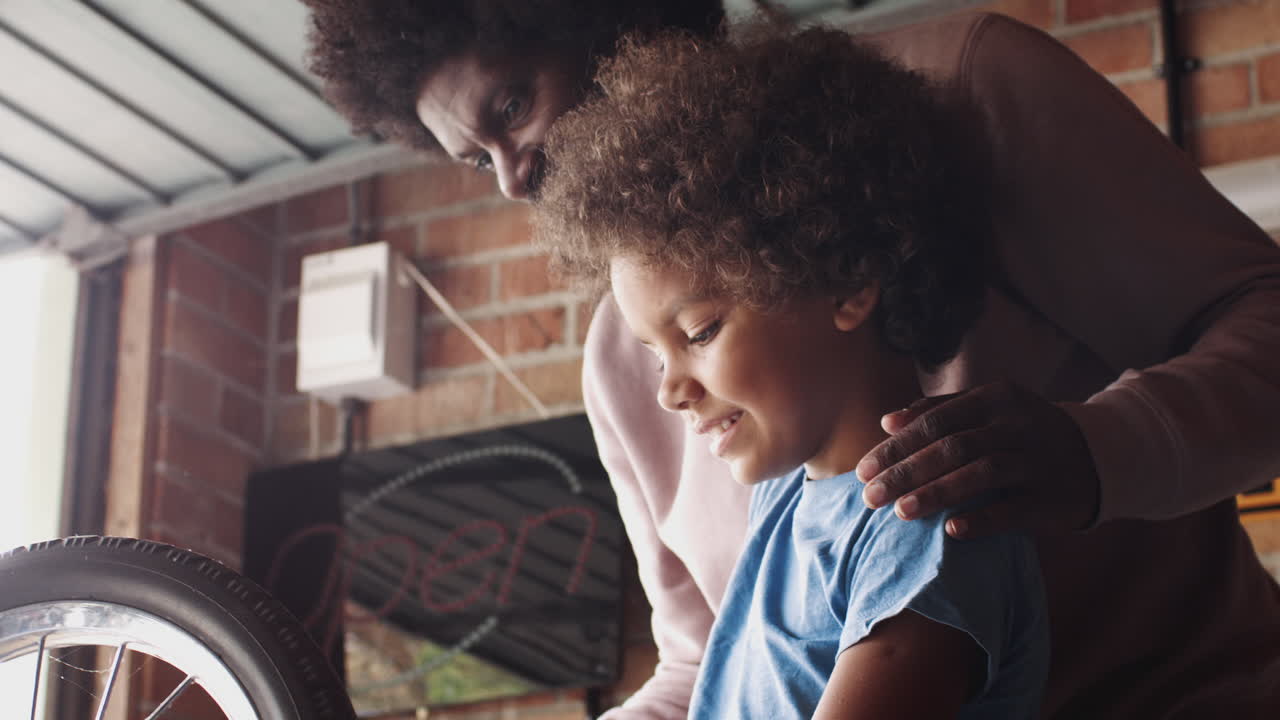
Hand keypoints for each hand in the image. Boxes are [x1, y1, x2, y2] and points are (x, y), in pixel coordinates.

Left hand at [855, 381, 1100, 538]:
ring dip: (937, 493)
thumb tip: (887, 421)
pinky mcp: (1055, 498)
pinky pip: (1015, 510)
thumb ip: (939, 410)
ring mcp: (1039, 461)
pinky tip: (951, 532)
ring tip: (900, 512)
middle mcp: (1018, 425)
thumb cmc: (1024, 432)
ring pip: (981, 474)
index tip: (863, 470)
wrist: (1100, 455)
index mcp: (997, 398)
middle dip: (906, 472)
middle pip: (952, 447)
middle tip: (870, 497)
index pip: (935, 421)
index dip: (897, 446)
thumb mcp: (990, 409)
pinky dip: (982, 520)